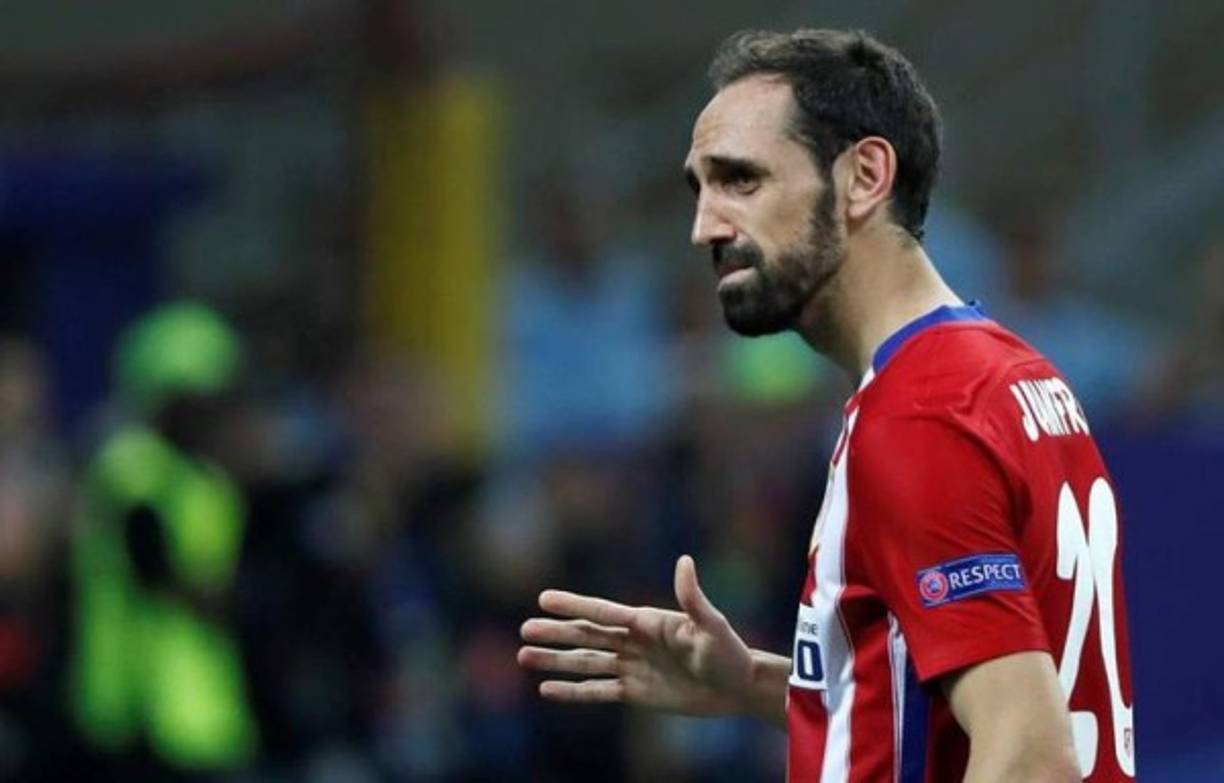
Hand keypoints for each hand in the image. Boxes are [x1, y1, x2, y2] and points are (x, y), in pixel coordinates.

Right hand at [517, 555, 754, 716]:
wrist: (738, 688)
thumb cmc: (729, 653)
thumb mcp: (712, 625)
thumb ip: (693, 597)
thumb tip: (684, 560)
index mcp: (646, 621)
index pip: (603, 612)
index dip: (574, 605)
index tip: (544, 598)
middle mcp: (633, 641)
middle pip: (587, 636)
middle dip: (556, 633)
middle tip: (524, 629)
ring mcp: (632, 667)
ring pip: (586, 663)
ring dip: (556, 660)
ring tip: (524, 657)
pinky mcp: (636, 692)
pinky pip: (598, 691)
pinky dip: (573, 691)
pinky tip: (547, 688)